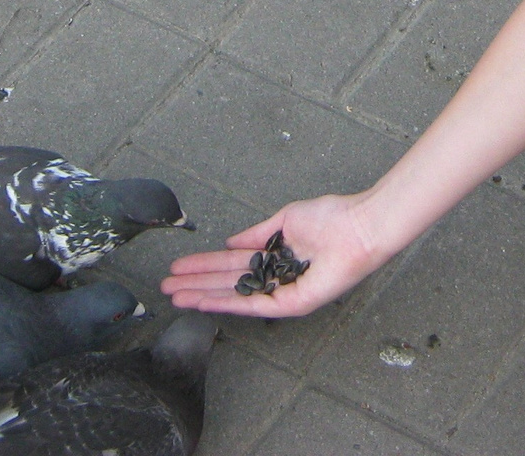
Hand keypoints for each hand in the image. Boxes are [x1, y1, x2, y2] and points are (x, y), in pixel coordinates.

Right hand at [157, 194, 390, 319]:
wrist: (358, 227)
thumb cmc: (332, 218)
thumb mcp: (285, 220)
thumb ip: (257, 235)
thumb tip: (231, 241)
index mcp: (274, 257)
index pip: (231, 263)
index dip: (204, 264)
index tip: (180, 266)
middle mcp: (274, 277)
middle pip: (227, 281)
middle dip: (195, 283)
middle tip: (166, 286)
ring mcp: (281, 292)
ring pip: (234, 296)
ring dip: (203, 295)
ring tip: (174, 295)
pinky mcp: (290, 304)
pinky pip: (253, 305)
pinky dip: (227, 303)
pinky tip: (205, 300)